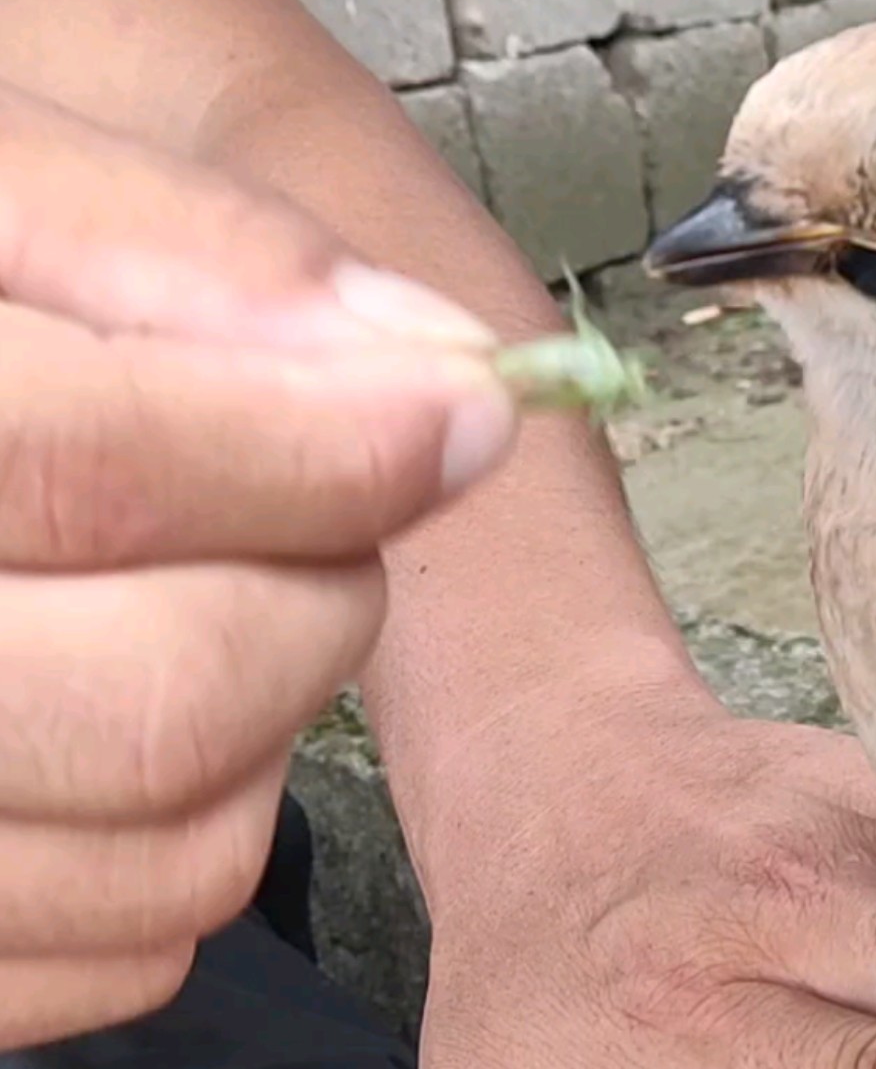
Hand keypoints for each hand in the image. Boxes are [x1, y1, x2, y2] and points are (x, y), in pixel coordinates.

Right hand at [0, 83, 518, 1049]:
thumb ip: (182, 247)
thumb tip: (429, 359)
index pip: (96, 469)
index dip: (320, 447)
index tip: (462, 411)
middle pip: (172, 694)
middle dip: (312, 588)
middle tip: (293, 506)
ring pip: (187, 848)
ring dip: (268, 715)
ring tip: (185, 595)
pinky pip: (143, 945)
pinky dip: (198, 833)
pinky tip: (132, 713)